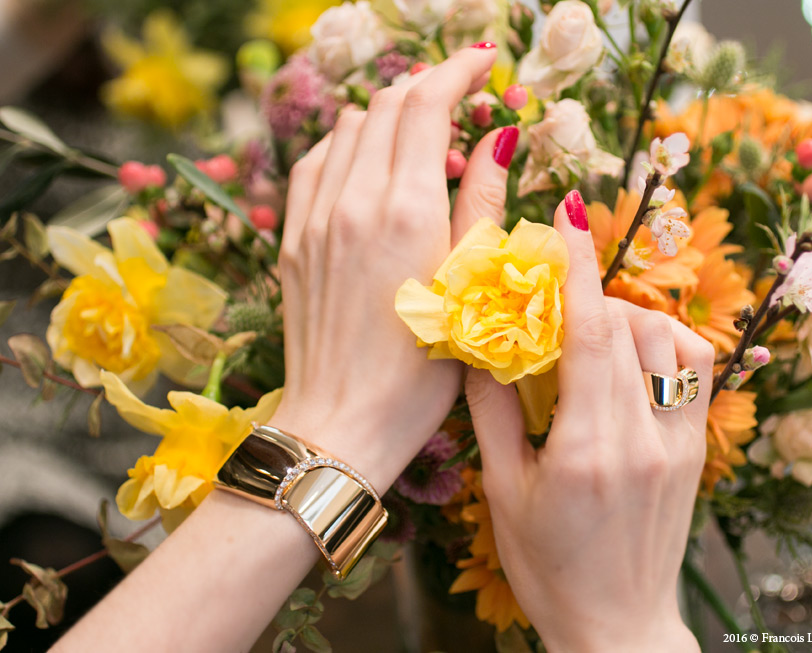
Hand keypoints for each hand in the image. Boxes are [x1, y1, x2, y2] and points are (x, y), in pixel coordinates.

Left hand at [271, 44, 516, 490]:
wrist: (345, 422)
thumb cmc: (422, 371)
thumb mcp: (471, 286)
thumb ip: (483, 202)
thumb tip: (500, 138)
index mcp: (405, 209)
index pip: (426, 105)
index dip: (458, 71)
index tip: (486, 62)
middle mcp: (353, 200)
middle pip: (387, 105)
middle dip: (428, 89)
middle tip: (464, 105)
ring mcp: (315, 217)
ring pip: (349, 127)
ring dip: (389, 118)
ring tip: (424, 147)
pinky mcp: (293, 238)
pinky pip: (315, 162)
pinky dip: (347, 147)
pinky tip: (369, 168)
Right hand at [465, 190, 711, 651]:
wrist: (617, 627)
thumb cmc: (548, 568)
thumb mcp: (503, 493)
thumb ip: (492, 414)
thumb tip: (482, 344)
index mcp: (586, 451)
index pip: (590, 335)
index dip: (579, 266)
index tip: (568, 213)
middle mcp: (642, 441)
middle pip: (628, 328)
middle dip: (591, 288)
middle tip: (558, 286)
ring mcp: (679, 447)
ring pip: (670, 342)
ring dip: (630, 318)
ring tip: (594, 333)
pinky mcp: (697, 454)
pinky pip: (695, 374)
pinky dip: (666, 346)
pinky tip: (635, 360)